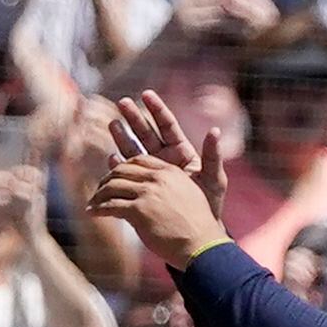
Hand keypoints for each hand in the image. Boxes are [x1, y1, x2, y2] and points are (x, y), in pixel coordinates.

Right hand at [82, 89, 229, 266]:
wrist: (197, 232)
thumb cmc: (209, 205)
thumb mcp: (214, 180)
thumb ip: (213, 155)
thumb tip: (215, 130)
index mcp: (182, 152)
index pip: (168, 126)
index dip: (157, 109)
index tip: (146, 94)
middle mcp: (165, 158)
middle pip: (147, 133)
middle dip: (135, 117)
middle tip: (122, 102)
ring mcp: (152, 172)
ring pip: (134, 149)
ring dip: (123, 137)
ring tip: (112, 124)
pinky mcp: (142, 187)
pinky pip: (128, 173)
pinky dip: (119, 165)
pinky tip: (111, 157)